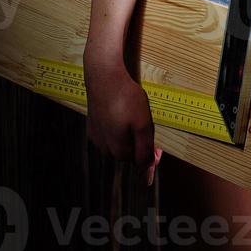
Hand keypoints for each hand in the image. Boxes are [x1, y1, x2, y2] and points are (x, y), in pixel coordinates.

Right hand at [84, 62, 163, 185]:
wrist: (104, 76)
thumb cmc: (125, 99)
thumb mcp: (143, 125)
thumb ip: (145, 151)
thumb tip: (147, 174)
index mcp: (117, 149)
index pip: (137, 162)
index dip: (149, 154)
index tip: (157, 145)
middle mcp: (103, 147)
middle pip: (127, 153)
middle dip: (138, 143)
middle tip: (145, 125)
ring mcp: (96, 135)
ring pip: (117, 144)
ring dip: (127, 136)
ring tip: (132, 117)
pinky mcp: (92, 124)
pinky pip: (108, 134)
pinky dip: (117, 128)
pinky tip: (121, 114)